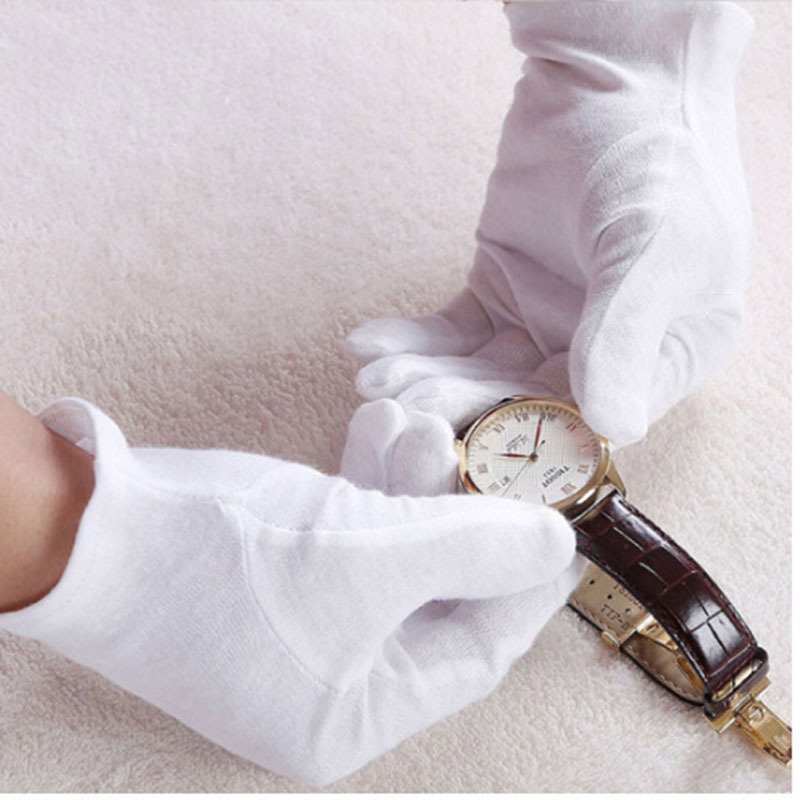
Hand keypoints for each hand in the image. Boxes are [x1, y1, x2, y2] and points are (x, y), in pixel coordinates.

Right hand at [0, 397, 579, 786]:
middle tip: (480, 450)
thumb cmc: (215, 564)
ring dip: (410, 481)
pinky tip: (379, 424)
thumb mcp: (363, 557)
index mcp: (351, 714)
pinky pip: (349, 524)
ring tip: (415, 420)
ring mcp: (303, 619)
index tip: (561, 527)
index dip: (524, 587)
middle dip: (458, 512)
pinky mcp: (282, 566)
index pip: (473, 654)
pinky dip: (368, 475)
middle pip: (434, 592)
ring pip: (391, 547)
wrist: (87, 525)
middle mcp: (330, 676)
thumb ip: (472, 548)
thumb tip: (556, 544)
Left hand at [347, 1, 753, 446]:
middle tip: (404, 401)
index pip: (594, 420)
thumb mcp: (653, 250)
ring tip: (375, 377)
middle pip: (525, 400)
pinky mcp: (500, 291)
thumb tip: (614, 427)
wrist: (611, 80)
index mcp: (662, 357)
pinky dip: (412, 338)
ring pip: (480, 370)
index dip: (530, 437)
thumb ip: (627, 336)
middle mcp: (603, 353)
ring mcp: (547, 324)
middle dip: (461, 402)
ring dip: (426, 374)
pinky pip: (453, 329)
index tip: (468, 441)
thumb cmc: (657, 159)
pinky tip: (366, 342)